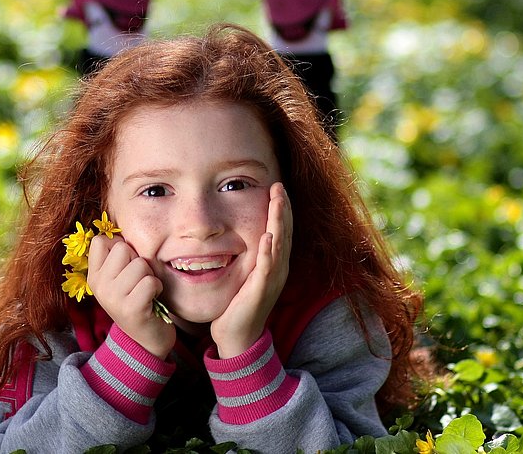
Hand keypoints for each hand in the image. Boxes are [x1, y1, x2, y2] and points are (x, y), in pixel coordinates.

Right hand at [87, 235, 176, 358]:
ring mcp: (113, 298)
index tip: (126, 266)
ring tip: (145, 291)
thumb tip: (119, 231)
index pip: (101, 240)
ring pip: (140, 264)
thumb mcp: (119, 278)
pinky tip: (152, 300)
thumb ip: (117, 257)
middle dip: (138, 261)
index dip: (120, 247)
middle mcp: (99, 286)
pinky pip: (150, 282)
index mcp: (93, 275)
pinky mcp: (131, 309)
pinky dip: (157, 288)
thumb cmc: (136, 300)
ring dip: (150, 276)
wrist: (145, 340)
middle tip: (138, 281)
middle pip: (123, 248)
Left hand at [211, 182, 291, 357]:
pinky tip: (266, 237)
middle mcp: (278, 270)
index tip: (277, 188)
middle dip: (282, 209)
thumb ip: (250, 255)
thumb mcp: (246, 274)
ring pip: (279, 246)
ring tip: (277, 202)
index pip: (282, 231)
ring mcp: (271, 281)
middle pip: (285, 234)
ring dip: (278, 223)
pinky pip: (266, 269)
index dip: (281, 210)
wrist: (237, 336)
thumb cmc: (239, 304)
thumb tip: (246, 234)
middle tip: (280, 187)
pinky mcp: (260, 292)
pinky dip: (268, 252)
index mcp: (275, 265)